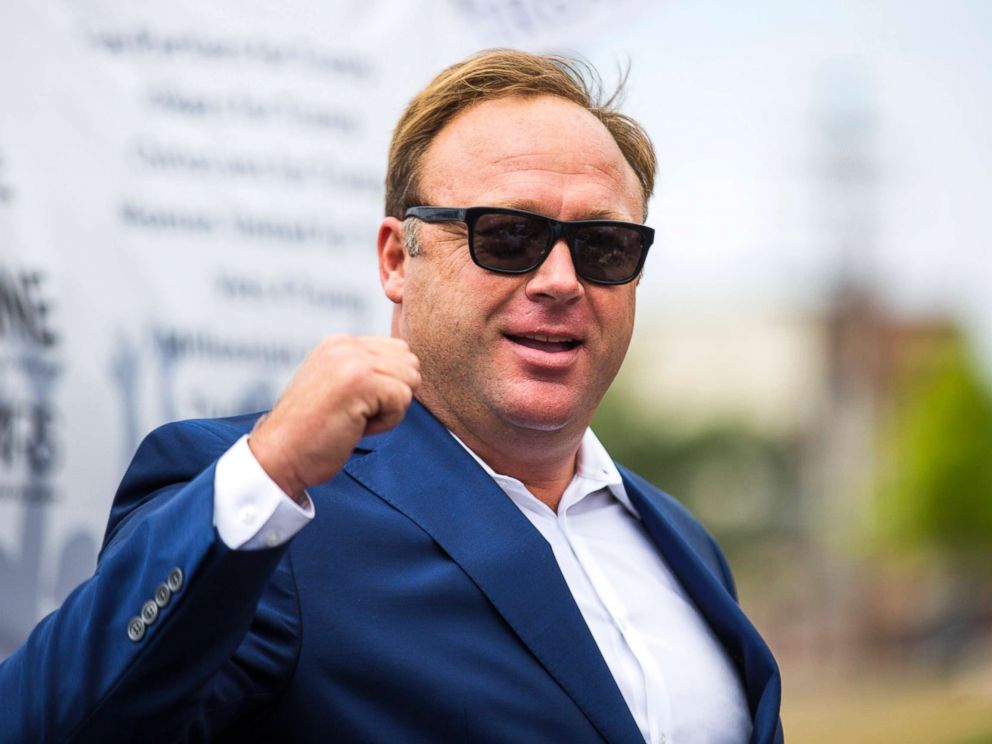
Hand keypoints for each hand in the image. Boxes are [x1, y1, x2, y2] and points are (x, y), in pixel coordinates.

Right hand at [248, 335, 420, 502]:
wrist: (279, 456)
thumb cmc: (311, 431)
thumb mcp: (337, 386)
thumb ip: (366, 370)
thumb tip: (413, 368)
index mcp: (340, 343)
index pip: (399, 351)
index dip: (387, 386)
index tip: (353, 403)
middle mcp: (346, 345)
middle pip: (410, 363)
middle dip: (393, 395)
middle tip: (356, 413)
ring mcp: (352, 360)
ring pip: (409, 381)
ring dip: (389, 410)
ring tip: (354, 419)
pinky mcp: (360, 381)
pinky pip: (402, 399)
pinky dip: (385, 422)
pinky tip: (355, 427)